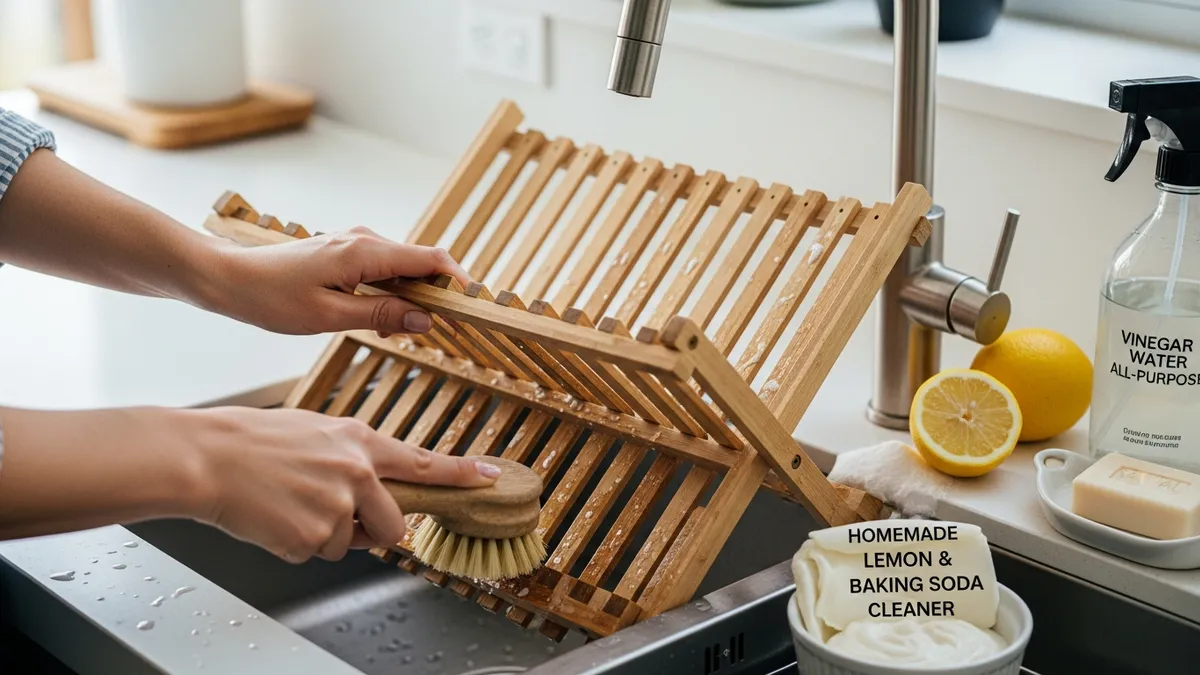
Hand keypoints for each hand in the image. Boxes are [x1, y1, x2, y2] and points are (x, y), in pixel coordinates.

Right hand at [191, 406, 500, 562]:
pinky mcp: (313, 536)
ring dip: (324, 536)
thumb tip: (370, 488)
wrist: (207, 456)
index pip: (423, 462)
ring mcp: (338, 506)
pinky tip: (273, 516)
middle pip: (395, 526)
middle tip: (342, 521)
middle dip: (376, 534)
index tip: (491, 478)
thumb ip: (351, 458)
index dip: (461, 474)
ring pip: (349, 545)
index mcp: (360, 441)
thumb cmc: (252, 442)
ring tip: (289, 504)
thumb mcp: (315, 431)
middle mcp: (358, 472)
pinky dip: (294, 544)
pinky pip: (315, 553)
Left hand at [205, 226, 470, 336]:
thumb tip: (424, 320)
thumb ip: (380, 315)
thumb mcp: (328, 316)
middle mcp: (365, 240)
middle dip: (440, 295)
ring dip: (415, 296)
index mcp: (364, 252)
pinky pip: (386, 270)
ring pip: (405, 268)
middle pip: (423, 263)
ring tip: (414, 330)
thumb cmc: (270, 298)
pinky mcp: (346, 253)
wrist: (227, 278)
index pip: (431, 260)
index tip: (475, 307)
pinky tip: (387, 318)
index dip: (459, 282)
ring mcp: (356, 243)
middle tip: (450, 330)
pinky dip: (395, 292)